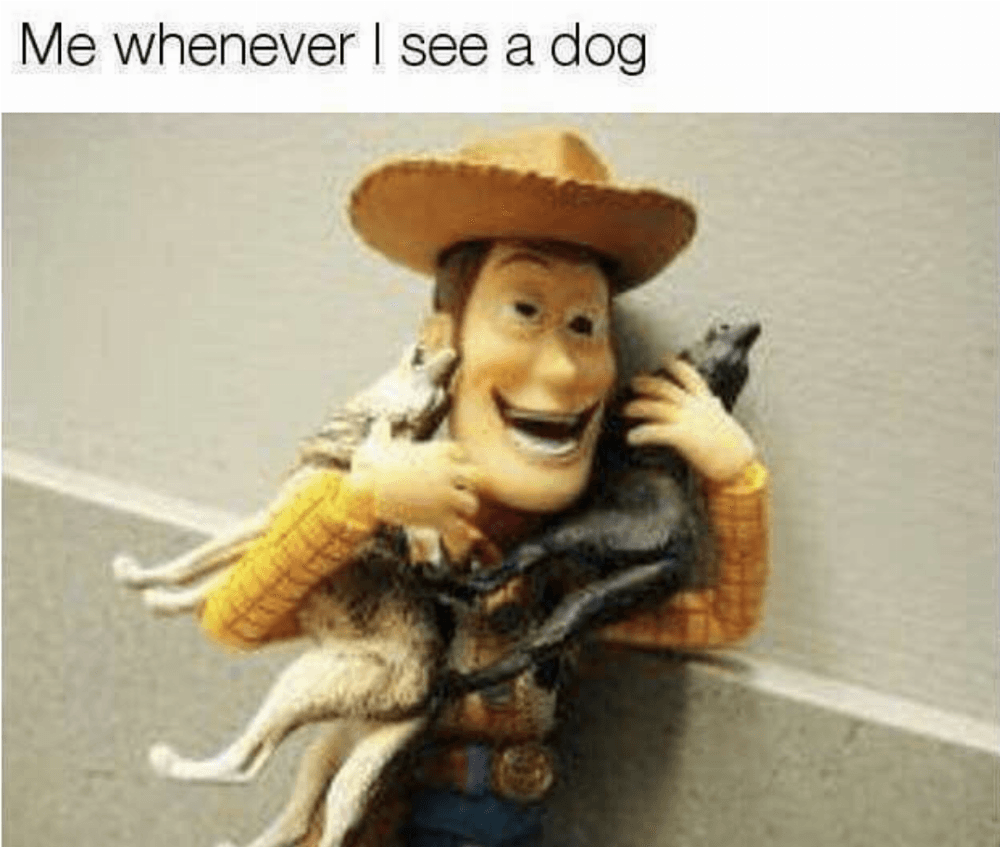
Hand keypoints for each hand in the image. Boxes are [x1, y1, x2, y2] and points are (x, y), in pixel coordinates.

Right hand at [350, 419, 485, 557]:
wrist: (363, 492)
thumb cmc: (367, 467)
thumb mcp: (376, 443)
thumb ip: (383, 432)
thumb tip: (380, 423)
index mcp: (438, 451)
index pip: (462, 452)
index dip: (453, 462)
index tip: (439, 470)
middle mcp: (447, 472)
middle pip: (476, 476)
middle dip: (466, 484)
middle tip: (450, 491)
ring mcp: (445, 496)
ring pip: (471, 503)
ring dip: (460, 509)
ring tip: (445, 512)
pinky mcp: (438, 518)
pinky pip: (457, 526)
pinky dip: (449, 529)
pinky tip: (435, 526)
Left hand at [623, 356, 755, 483]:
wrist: (741, 465)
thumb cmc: (734, 448)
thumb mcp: (725, 422)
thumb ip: (715, 409)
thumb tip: (715, 400)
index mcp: (706, 404)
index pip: (691, 377)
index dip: (677, 366)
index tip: (666, 357)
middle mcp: (696, 408)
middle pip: (667, 389)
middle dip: (648, 383)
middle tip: (634, 381)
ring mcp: (689, 421)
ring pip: (657, 407)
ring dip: (639, 407)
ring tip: (626, 410)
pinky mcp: (683, 436)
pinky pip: (656, 431)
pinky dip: (642, 434)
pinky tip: (632, 437)